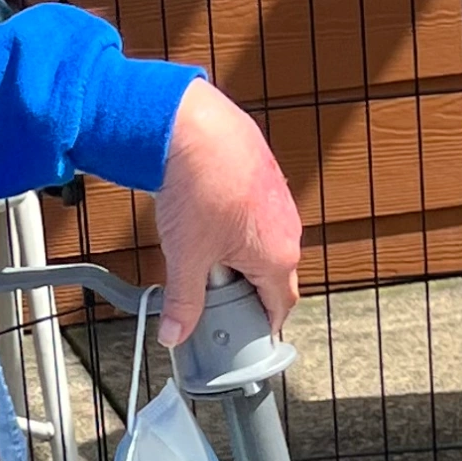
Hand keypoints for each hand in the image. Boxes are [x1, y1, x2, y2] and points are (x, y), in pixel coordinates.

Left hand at [153, 76, 300, 344]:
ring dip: (238, 252)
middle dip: (244, 288)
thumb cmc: (199, 186)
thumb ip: (184, 301)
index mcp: (278, 257)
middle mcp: (287, 228)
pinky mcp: (264, 173)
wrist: (191, 126)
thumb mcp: (186, 257)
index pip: (281, 306)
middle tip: (212, 293)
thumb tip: (174, 333)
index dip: (261, 324)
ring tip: (202, 250)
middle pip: (272, 274)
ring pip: (262, 241)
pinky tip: (205, 215)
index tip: (246, 334)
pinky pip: (254, 211)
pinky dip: (234, 221)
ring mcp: (278, 198)